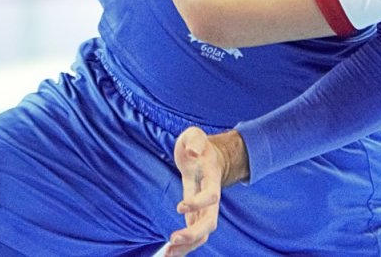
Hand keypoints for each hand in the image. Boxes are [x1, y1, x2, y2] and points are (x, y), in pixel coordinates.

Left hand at [166, 127, 224, 255]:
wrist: (207, 156)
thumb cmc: (197, 144)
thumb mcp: (194, 135)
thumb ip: (194, 141)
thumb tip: (192, 152)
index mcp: (211, 179)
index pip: (211, 196)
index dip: (198, 203)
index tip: (180, 206)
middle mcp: (211, 198)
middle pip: (211, 222)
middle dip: (194, 233)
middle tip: (174, 238)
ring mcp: (204, 208)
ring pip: (204, 234)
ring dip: (188, 246)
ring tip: (169, 254)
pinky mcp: (195, 215)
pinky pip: (194, 235)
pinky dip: (184, 247)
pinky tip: (169, 254)